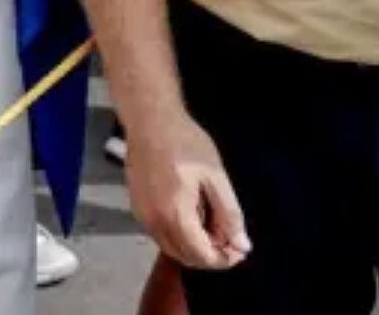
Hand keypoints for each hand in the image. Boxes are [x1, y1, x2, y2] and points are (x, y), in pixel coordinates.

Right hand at [125, 110, 250, 270]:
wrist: (150, 120)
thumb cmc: (186, 142)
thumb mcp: (216, 176)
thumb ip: (229, 214)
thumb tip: (242, 245)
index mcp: (175, 215)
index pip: (202, 256)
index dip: (224, 259)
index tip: (240, 248)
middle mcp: (154, 223)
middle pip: (185, 257)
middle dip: (210, 254)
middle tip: (230, 236)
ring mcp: (142, 217)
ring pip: (171, 248)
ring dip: (194, 246)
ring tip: (212, 223)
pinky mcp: (136, 208)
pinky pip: (161, 234)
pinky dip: (179, 236)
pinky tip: (192, 214)